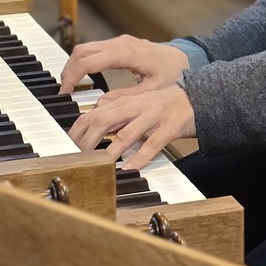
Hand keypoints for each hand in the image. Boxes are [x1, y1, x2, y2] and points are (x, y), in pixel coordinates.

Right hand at [59, 34, 188, 95]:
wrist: (185, 57)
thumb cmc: (172, 72)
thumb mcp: (152, 89)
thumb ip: (126, 97)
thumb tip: (100, 106)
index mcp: (127, 53)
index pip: (90, 60)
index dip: (74, 75)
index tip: (66, 92)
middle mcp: (120, 43)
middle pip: (82, 51)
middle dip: (69, 70)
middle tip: (64, 91)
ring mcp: (119, 42)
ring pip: (85, 48)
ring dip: (74, 65)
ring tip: (70, 86)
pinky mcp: (119, 45)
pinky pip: (94, 49)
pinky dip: (83, 62)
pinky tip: (82, 77)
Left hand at [69, 83, 195, 170]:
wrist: (198, 98)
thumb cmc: (164, 104)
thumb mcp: (137, 104)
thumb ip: (116, 112)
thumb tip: (92, 119)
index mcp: (125, 102)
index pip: (93, 114)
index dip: (77, 130)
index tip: (67, 145)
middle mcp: (136, 107)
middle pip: (104, 121)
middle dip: (87, 140)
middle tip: (76, 157)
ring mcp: (152, 117)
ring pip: (126, 133)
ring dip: (110, 150)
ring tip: (98, 164)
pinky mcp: (169, 128)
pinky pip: (152, 144)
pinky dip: (139, 157)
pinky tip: (129, 168)